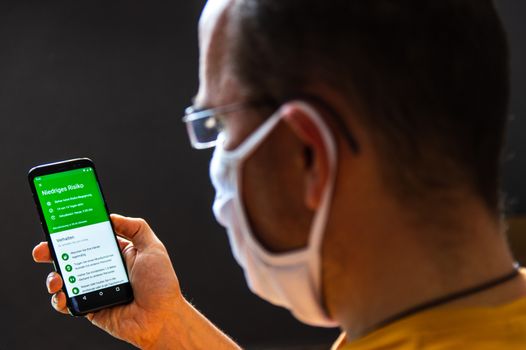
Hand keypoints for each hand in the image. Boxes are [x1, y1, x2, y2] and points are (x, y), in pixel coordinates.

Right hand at [33, 214, 182, 347]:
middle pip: (72, 257)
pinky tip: (61, 295)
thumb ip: (136, 227)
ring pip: (65, 279)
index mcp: (116, 253)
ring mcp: (95, 288)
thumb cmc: (161, 284)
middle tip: (41, 250)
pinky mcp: (90, 307)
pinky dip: (58, 299)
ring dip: (53, 276)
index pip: (90, 238)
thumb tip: (111, 216)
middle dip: (53, 252)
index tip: (59, 226)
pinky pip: (67, 303)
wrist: (162, 318)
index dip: (74, 232)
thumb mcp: (152, 248)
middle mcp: (103, 269)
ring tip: (56, 278)